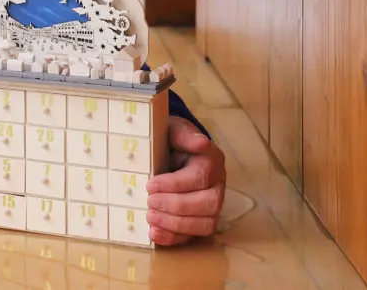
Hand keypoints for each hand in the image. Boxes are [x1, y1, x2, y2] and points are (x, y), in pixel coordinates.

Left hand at [145, 116, 226, 244]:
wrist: (169, 150)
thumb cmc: (171, 139)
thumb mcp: (174, 130)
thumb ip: (185, 135)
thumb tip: (202, 142)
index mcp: (211, 162)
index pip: (199, 178)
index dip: (174, 184)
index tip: (150, 185)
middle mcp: (216, 186)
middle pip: (207, 204)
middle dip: (176, 206)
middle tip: (149, 202)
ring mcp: (211, 206)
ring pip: (204, 224)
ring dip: (176, 225)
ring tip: (150, 218)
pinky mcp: (200, 220)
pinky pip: (193, 236)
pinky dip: (173, 238)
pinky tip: (154, 234)